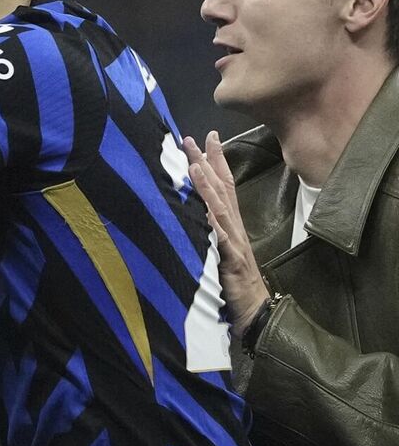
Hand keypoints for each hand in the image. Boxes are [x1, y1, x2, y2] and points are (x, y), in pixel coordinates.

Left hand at [184, 131, 270, 330]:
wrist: (254, 308)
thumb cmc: (234, 281)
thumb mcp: (218, 250)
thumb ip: (209, 230)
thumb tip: (193, 211)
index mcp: (230, 223)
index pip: (224, 184)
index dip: (215, 160)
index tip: (206, 137)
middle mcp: (233, 226)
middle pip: (221, 188)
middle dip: (206, 161)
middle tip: (191, 137)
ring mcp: (233, 240)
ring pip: (220, 207)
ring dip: (207, 185)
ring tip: (193, 164)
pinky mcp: (230, 258)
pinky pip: (220, 237)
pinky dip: (211, 222)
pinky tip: (202, 209)